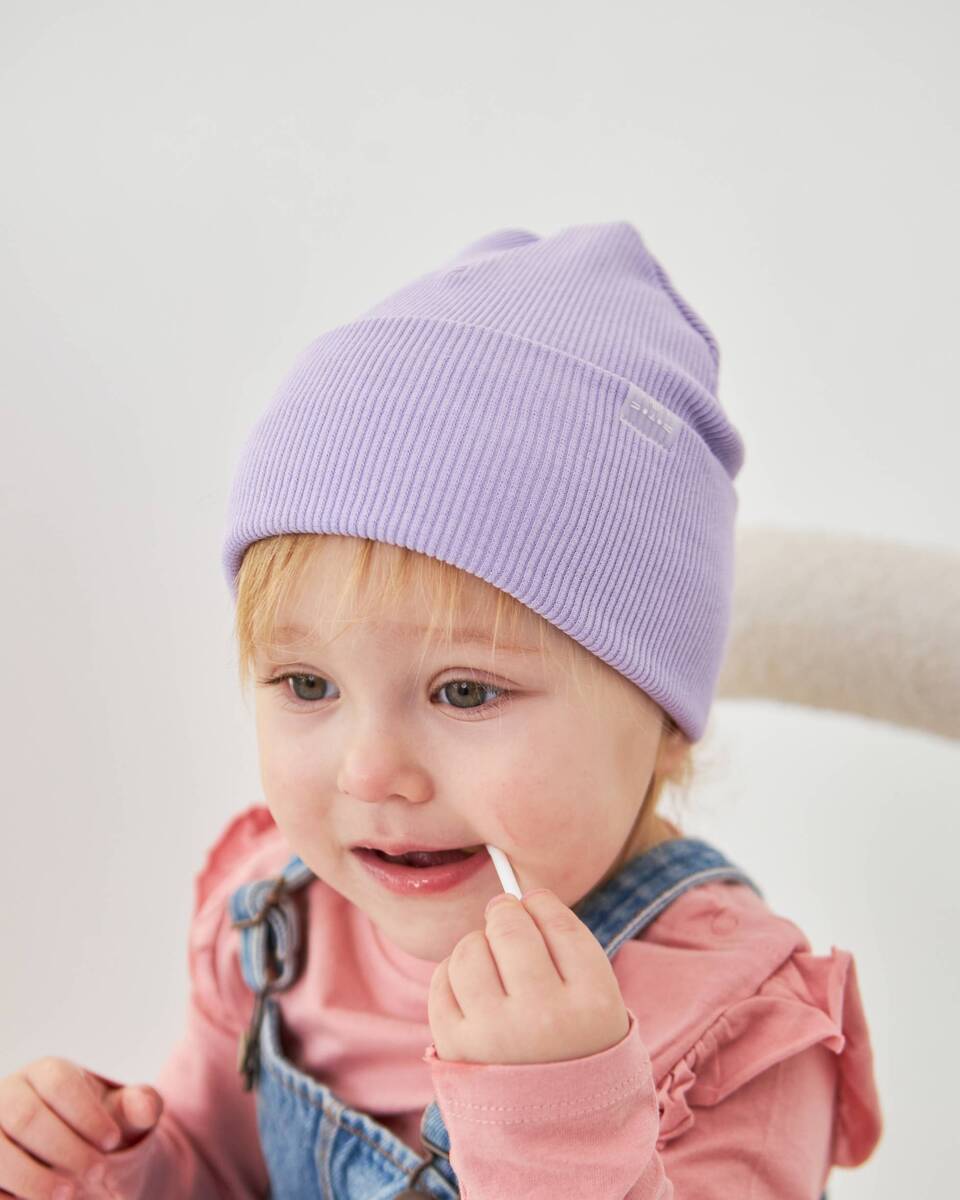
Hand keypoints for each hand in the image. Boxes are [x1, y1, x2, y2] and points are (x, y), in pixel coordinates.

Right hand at [0, 1057, 162, 1197]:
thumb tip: (147, 1104)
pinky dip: (9, 1197)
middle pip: (27, 1116)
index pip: (59, 1084)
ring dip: (32, 1177)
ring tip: (69, 1195)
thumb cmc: (94, 1128)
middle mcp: (10, 1095)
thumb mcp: (120, 1116)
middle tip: (97, 1173)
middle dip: (63, 1149)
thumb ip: (138, 1106)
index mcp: (46, 1073)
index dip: (86, 1114)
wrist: (68, 1155)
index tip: (112, 1141)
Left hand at [428, 889, 630, 1064]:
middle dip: (505, 914)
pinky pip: (441, 980)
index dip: (540, 903)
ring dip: (477, 945)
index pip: (557, 921)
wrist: (555, 1139)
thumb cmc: (577, 1054)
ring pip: (470, 949)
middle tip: (505, 920)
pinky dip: (452, 974)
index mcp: (593, 1003)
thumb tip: (518, 896)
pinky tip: (471, 990)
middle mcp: (544, 1017)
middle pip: (511, 927)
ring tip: (491, 964)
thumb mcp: (600, 1007)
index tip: (534, 904)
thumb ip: (567, 949)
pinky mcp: (455, 1047)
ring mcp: (495, 1034)